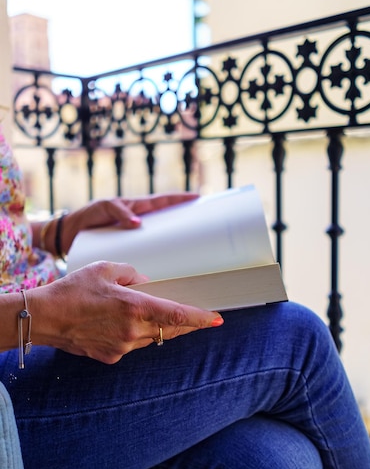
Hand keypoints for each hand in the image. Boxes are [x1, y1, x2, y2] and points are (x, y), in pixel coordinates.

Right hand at [28, 261, 222, 363]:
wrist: (43, 317)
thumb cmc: (73, 289)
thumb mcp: (105, 269)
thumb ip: (133, 274)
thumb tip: (148, 284)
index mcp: (134, 306)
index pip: (177, 315)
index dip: (200, 318)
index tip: (218, 319)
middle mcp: (132, 331)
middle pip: (170, 330)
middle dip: (185, 324)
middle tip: (197, 317)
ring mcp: (122, 347)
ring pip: (152, 339)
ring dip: (157, 328)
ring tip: (147, 314)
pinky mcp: (111, 357)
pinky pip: (133, 345)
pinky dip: (135, 335)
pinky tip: (120, 324)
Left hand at [61, 193, 198, 253]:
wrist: (68, 236)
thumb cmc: (86, 217)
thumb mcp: (103, 209)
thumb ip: (119, 212)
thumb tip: (137, 223)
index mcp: (136, 208)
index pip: (163, 202)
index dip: (180, 199)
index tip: (198, 198)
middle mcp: (139, 222)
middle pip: (167, 221)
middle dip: (185, 221)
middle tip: (204, 227)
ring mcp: (136, 237)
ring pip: (161, 239)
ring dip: (175, 244)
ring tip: (193, 251)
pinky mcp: (130, 251)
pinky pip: (149, 254)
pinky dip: (160, 260)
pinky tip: (169, 270)